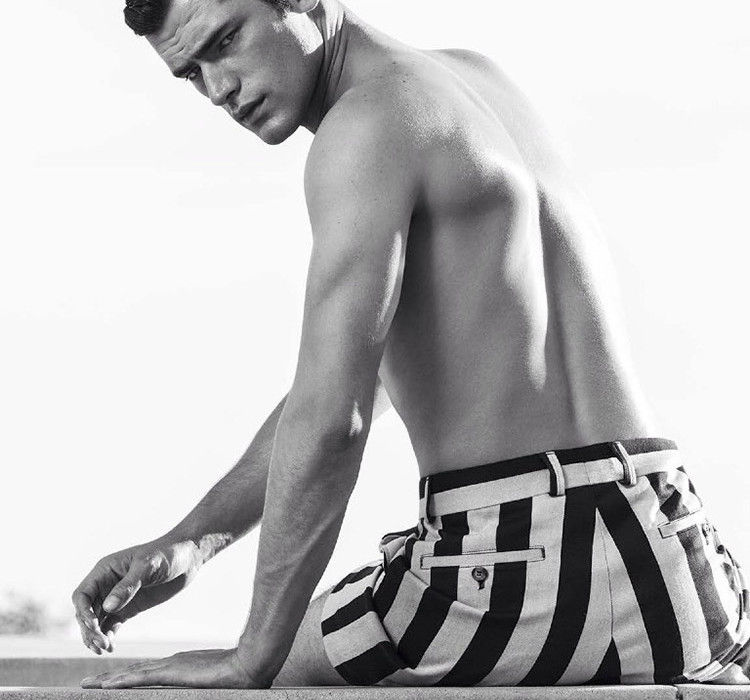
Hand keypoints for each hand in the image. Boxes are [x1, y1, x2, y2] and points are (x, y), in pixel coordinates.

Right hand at [71, 537, 203, 653]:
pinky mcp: (128, 608)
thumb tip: (108, 607)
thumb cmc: (167, 554)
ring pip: (97, 621)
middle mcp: (106, 585)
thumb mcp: (148, 566)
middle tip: (101, 644)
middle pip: (87, 612)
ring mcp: (117, 598)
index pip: (83, 594)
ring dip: (96, 636)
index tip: (93, 625)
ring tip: (105, 649)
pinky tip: (111, 647)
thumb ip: (128, 586)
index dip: (83, 611)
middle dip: (90, 629)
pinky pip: (111, 625)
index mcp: (105, 570)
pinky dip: (108, 636)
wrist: (187, 558)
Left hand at [80, 648, 270, 688]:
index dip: (126, 678)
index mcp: (179, 667)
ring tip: (87, 685)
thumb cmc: (238, 675)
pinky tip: (105, 686)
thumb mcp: (215, 679)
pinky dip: (121, 681)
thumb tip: (203, 685)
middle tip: (86, 684)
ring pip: (131, 675)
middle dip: (109, 679)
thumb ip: (204, 682)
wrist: (247, 664)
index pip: (146, 674)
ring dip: (108, 681)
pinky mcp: (173, 672)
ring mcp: (171, 667)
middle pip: (133, 673)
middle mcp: (171, 665)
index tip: (108, 683)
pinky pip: (141, 678)